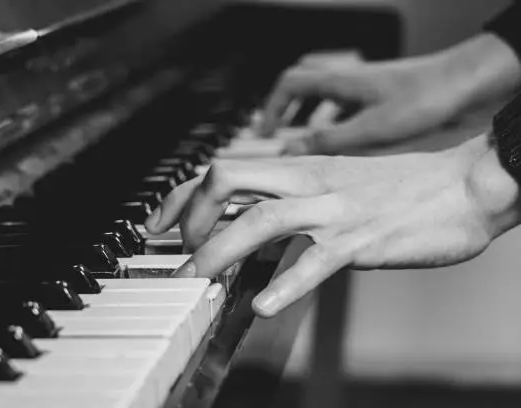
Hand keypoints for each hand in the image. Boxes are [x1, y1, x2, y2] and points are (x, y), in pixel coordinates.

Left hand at [145, 133, 520, 317]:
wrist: (460, 186)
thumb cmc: (397, 188)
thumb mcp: (333, 183)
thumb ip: (291, 198)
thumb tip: (250, 222)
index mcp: (299, 168)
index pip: (222, 170)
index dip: (181, 196)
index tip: (158, 226)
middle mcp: (308, 183)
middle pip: (227, 180)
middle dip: (189, 217)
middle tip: (179, 253)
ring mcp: (332, 211)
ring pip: (260, 220)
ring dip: (219, 251)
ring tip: (198, 280)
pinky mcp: (358, 241)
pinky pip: (314, 262)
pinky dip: (285, 285)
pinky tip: (262, 305)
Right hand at [260, 34, 520, 154]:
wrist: (468, 85)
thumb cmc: (424, 99)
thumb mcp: (370, 128)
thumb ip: (328, 141)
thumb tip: (290, 150)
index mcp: (340, 82)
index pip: (290, 85)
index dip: (272, 108)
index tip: (264, 132)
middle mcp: (349, 81)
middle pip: (304, 88)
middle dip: (288, 111)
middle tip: (280, 135)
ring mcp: (366, 88)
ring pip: (327, 99)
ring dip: (312, 118)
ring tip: (307, 145)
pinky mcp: (382, 99)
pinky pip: (349, 108)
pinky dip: (337, 124)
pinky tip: (345, 146)